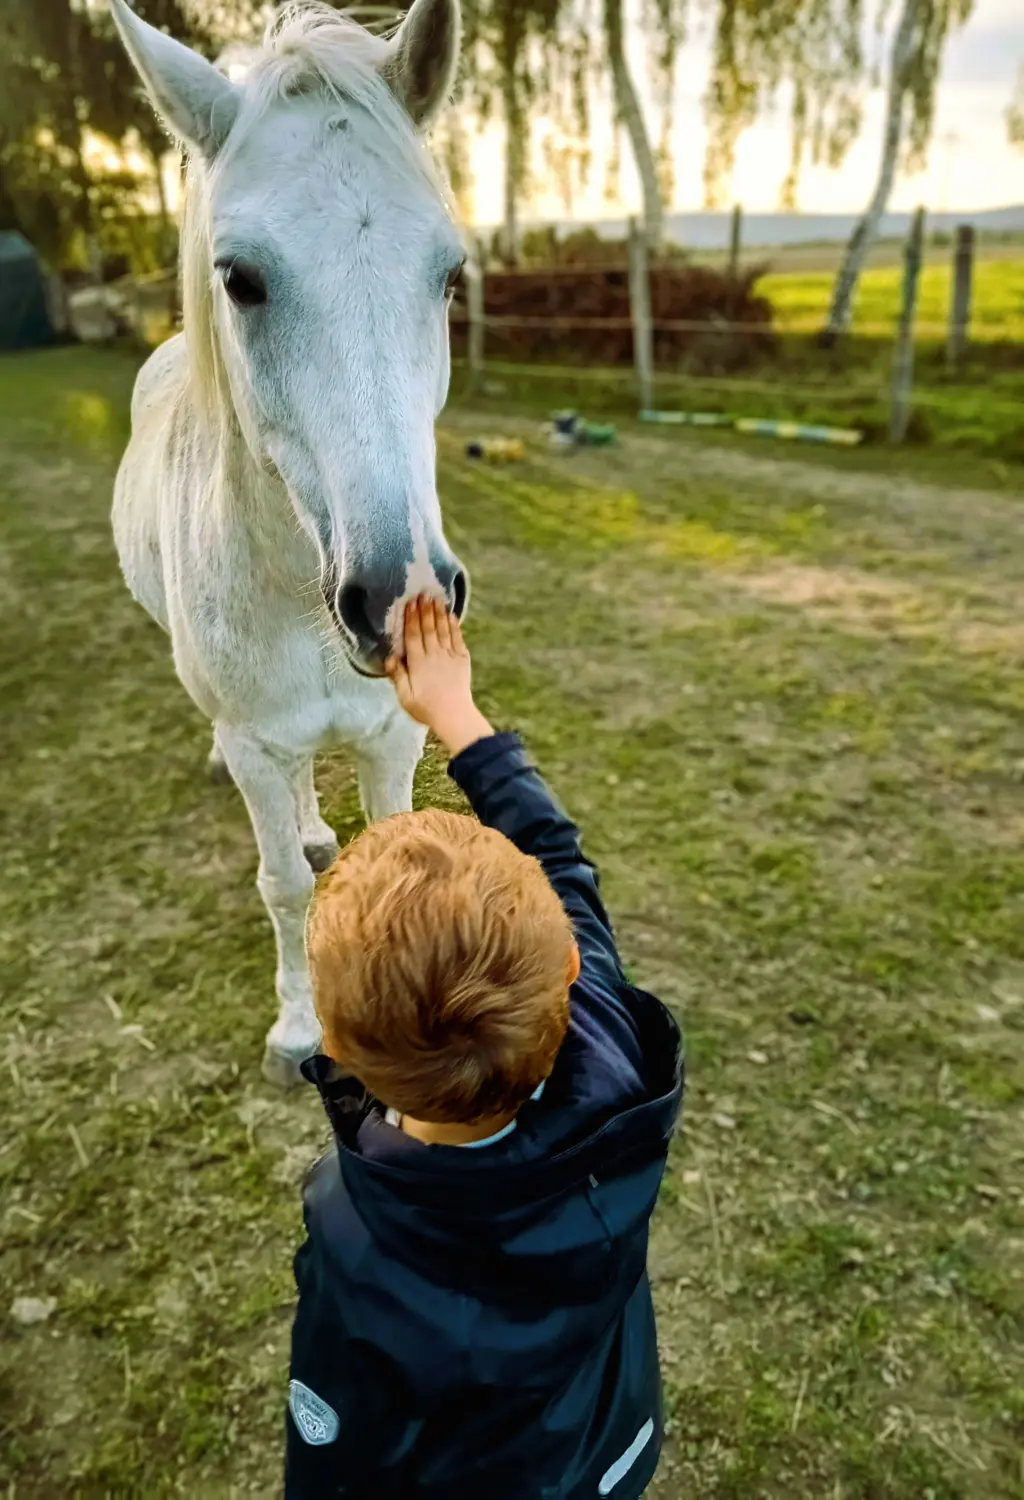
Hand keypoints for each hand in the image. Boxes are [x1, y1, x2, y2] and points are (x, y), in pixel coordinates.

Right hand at [385, 596, 492, 756]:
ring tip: (436, 599)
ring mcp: (449, 656)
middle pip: (428, 628)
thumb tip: (390, 657)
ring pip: (443, 630)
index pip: (413, 636)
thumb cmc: (426, 708)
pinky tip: (452, 616)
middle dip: (425, 610)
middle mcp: (434, 655)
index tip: (409, 604)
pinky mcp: (462, 661)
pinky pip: (457, 639)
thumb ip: (397, 675)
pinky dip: (454, 626)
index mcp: (418, 663)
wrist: (454, 715)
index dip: (410, 619)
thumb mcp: (405, 696)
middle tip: (423, 594)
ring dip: (439, 613)